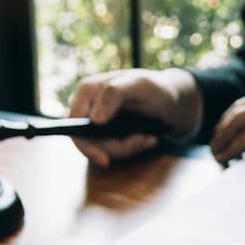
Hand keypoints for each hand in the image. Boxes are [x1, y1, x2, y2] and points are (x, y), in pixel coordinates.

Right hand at [68, 68, 202, 166]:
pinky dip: (131, 147)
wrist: (170, 99)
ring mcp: (97, 121)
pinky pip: (113, 149)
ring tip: (148, 137)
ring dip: (128, 148)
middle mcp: (88, 106)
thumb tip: (95, 119)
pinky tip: (147, 138)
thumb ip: (115, 94)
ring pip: (103, 148)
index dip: (85, 145)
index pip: (74, 124)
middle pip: (88, 141)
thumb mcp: (139, 85)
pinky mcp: (107, 132)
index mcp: (87, 90)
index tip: (105, 159)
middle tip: (142, 140)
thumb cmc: (155, 87)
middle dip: (117, 147)